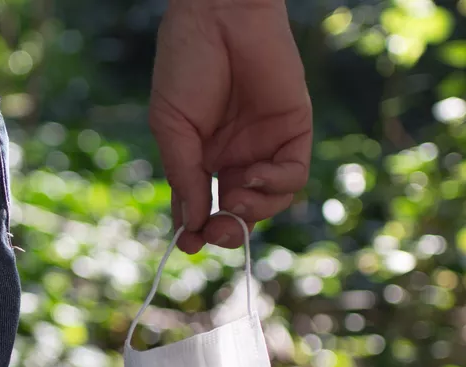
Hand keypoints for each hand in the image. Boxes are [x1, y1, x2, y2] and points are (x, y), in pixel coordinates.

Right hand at [149, 0, 311, 253]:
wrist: (218, 16)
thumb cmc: (186, 64)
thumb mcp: (172, 126)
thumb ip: (185, 175)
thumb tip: (192, 224)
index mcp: (201, 157)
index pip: (202, 205)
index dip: (196, 229)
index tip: (187, 244)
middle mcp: (235, 158)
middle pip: (238, 213)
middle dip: (227, 230)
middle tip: (214, 232)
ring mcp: (265, 147)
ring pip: (269, 203)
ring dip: (253, 212)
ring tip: (235, 200)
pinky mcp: (294, 133)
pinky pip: (292, 177)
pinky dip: (275, 186)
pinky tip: (254, 176)